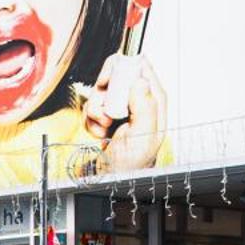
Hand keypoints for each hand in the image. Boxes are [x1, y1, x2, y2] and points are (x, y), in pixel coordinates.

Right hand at [84, 53, 166, 172]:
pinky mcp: (105, 116)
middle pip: (115, 75)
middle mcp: (137, 100)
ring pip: (100, 92)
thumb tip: (140, 80)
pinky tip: (100, 132)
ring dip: (95, 110)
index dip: (122, 68)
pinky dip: (90, 120)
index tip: (109, 81)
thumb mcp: (144, 134)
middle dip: (104, 92)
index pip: (140, 67)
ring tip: (104, 126)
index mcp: (153, 99)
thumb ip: (146, 105)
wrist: (114, 177)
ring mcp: (120, 108)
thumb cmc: (134, 161)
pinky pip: (90, 108)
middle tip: (106, 109)